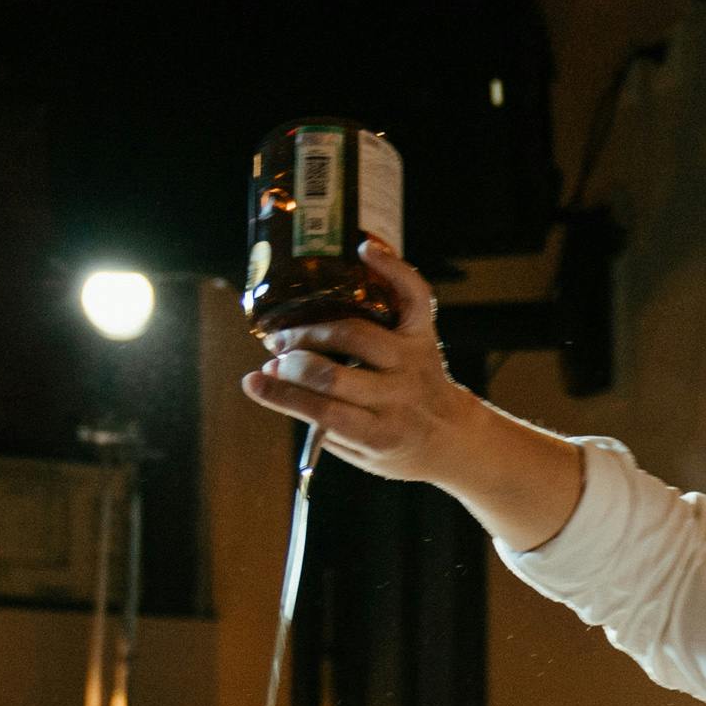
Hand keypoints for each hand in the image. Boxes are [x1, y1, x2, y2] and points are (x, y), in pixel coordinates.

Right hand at [236, 238, 587, 552]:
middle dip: (293, 364)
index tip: (252, 381)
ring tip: (288, 333)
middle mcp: (400, 395)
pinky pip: (412, 294)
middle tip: (273, 358)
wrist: (453, 436)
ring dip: (312, 331)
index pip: (324, 412)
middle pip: (334, 374)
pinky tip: (364, 251)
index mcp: (381, 433)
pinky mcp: (425, 336)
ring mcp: (413, 361)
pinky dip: (391, 268)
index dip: (282, 396)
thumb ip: (325, 426)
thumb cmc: (396, 446)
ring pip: (356, 333)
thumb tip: (272, 383)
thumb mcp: (361, 454)